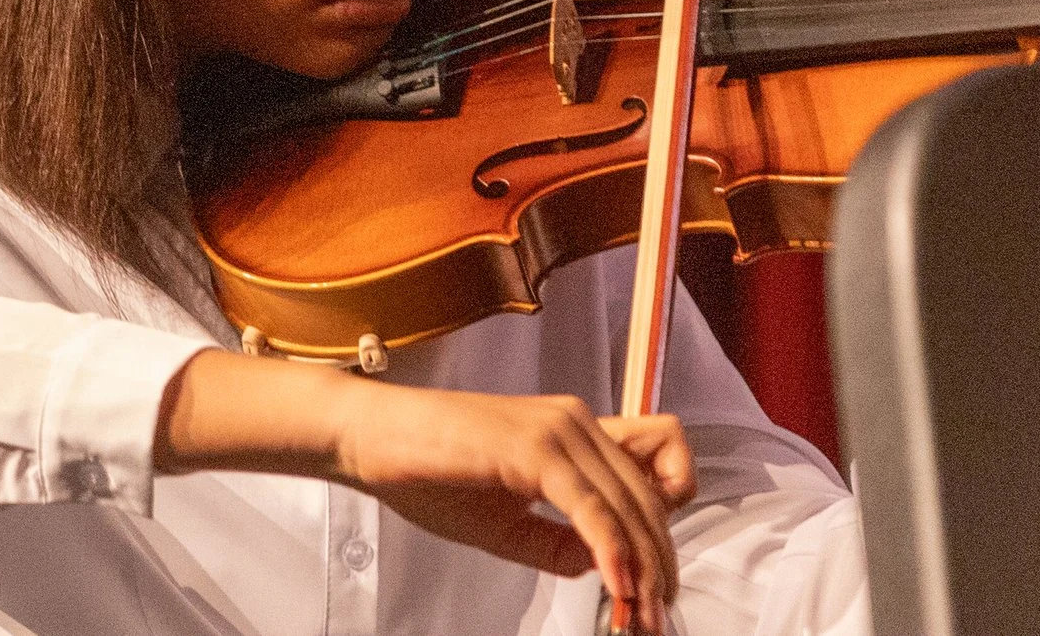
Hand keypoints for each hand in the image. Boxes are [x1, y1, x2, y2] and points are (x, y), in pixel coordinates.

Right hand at [334, 385, 693, 632]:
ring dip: (644, 566)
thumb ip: (554, 543)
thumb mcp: (504, 521)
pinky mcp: (533, 448)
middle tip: (655, 616)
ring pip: (631, 503)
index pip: (658, 469)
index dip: (668, 526)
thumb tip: (600, 565)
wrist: (372, 438)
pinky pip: (592, 508)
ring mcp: (558, 431)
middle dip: (661, 564)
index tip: (655, 581)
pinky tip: (617, 586)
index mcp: (574, 434)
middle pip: (652, 497)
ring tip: (640, 614)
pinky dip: (613, 550)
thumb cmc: (426, 470)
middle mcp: (576, 422)